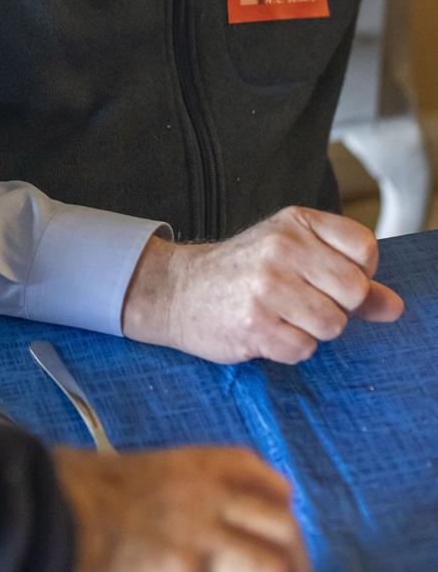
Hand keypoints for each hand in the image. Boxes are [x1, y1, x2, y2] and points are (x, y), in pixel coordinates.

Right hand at [52, 444, 310, 571]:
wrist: (24, 523)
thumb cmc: (58, 501)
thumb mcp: (124, 478)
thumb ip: (158, 495)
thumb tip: (161, 531)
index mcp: (194, 467)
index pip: (270, 484)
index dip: (277, 525)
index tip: (259, 554)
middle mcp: (205, 496)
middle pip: (287, 536)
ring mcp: (195, 538)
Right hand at [122, 208, 404, 364]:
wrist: (177, 290)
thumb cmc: (242, 272)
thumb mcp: (293, 256)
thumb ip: (347, 277)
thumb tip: (395, 307)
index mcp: (296, 222)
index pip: (365, 249)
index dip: (358, 273)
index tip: (330, 278)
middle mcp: (282, 247)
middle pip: (355, 291)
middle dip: (338, 307)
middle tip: (304, 302)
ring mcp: (266, 285)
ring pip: (333, 325)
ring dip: (312, 331)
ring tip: (281, 316)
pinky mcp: (254, 323)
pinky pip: (304, 349)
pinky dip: (289, 348)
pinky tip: (265, 331)